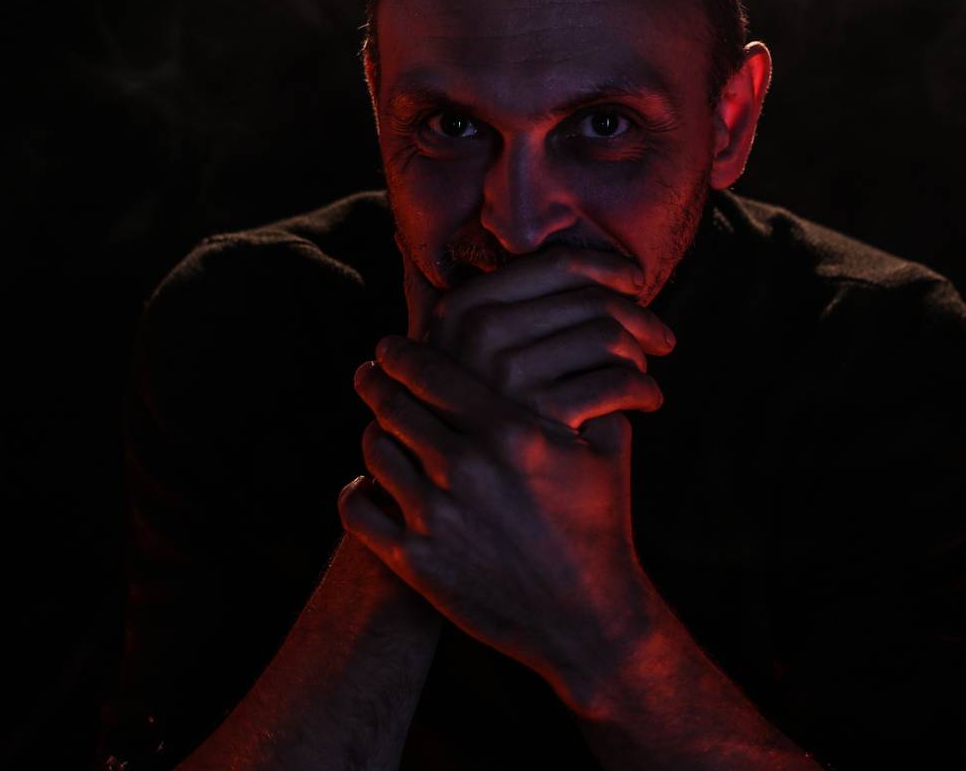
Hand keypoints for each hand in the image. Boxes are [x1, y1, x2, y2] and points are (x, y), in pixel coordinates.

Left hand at [340, 337, 656, 709]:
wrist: (588, 619)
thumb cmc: (600, 529)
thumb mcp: (608, 451)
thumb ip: (592, 394)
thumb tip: (577, 351)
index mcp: (509, 433)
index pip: (432, 373)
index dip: (403, 353)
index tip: (390, 346)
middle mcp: (465, 468)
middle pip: (394, 405)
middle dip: (376, 383)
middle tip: (370, 375)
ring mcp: (435, 516)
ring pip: (375, 451)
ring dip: (373, 432)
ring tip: (377, 427)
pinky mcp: (416, 561)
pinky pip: (359, 510)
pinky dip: (357, 491)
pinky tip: (368, 484)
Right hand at [399, 244, 675, 430]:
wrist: (476, 505)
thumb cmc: (489, 422)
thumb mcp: (480, 356)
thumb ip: (516, 311)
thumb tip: (599, 265)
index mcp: (463, 307)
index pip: (556, 262)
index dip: (609, 267)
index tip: (637, 282)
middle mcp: (477, 335)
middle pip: (591, 299)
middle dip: (638, 316)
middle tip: (661, 338)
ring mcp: (504, 376)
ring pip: (609, 336)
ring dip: (641, 353)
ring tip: (644, 372)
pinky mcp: (540, 415)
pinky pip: (619, 381)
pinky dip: (645, 388)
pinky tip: (647, 400)